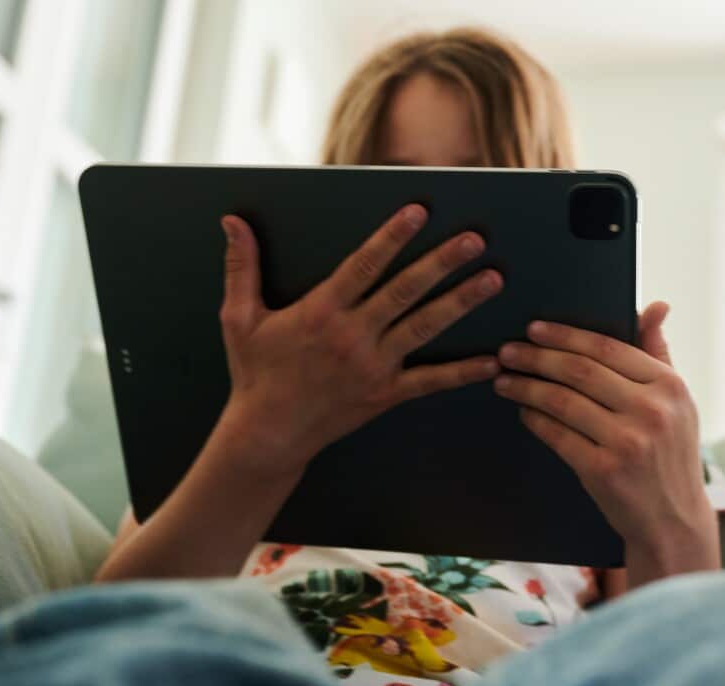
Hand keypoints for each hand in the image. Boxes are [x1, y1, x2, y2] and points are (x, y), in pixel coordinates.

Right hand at [218, 204, 502, 473]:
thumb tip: (232, 221)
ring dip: (460, 302)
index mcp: (321, 312)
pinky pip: (430, 382)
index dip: (392, 236)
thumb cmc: (255, 373)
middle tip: (475, 239)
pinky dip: (462, 372)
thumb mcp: (239, 318)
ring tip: (492, 279)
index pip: (364, 265)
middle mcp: (352, 336)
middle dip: (442, 262)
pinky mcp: (386, 394)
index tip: (419, 211)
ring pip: (424, 327)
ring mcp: (373, 366)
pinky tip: (492, 360)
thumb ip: (241, 267)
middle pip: (405, 291)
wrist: (267, 435)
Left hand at [493, 302, 718, 585]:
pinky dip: (534, 420)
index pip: (607, 348)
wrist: (674, 521)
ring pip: (562, 401)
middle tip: (507, 350)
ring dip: (526, 387)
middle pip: (580, 370)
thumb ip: (659, 353)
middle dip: (536, 357)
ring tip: (504, 379)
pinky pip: (556, 435)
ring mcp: (628, 442)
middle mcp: (652, 411)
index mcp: (670, 386)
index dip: (565, 335)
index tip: (534, 327)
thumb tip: (656, 305)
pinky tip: (522, 411)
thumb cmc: (669, 454)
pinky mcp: (604, 471)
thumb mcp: (677, 403)